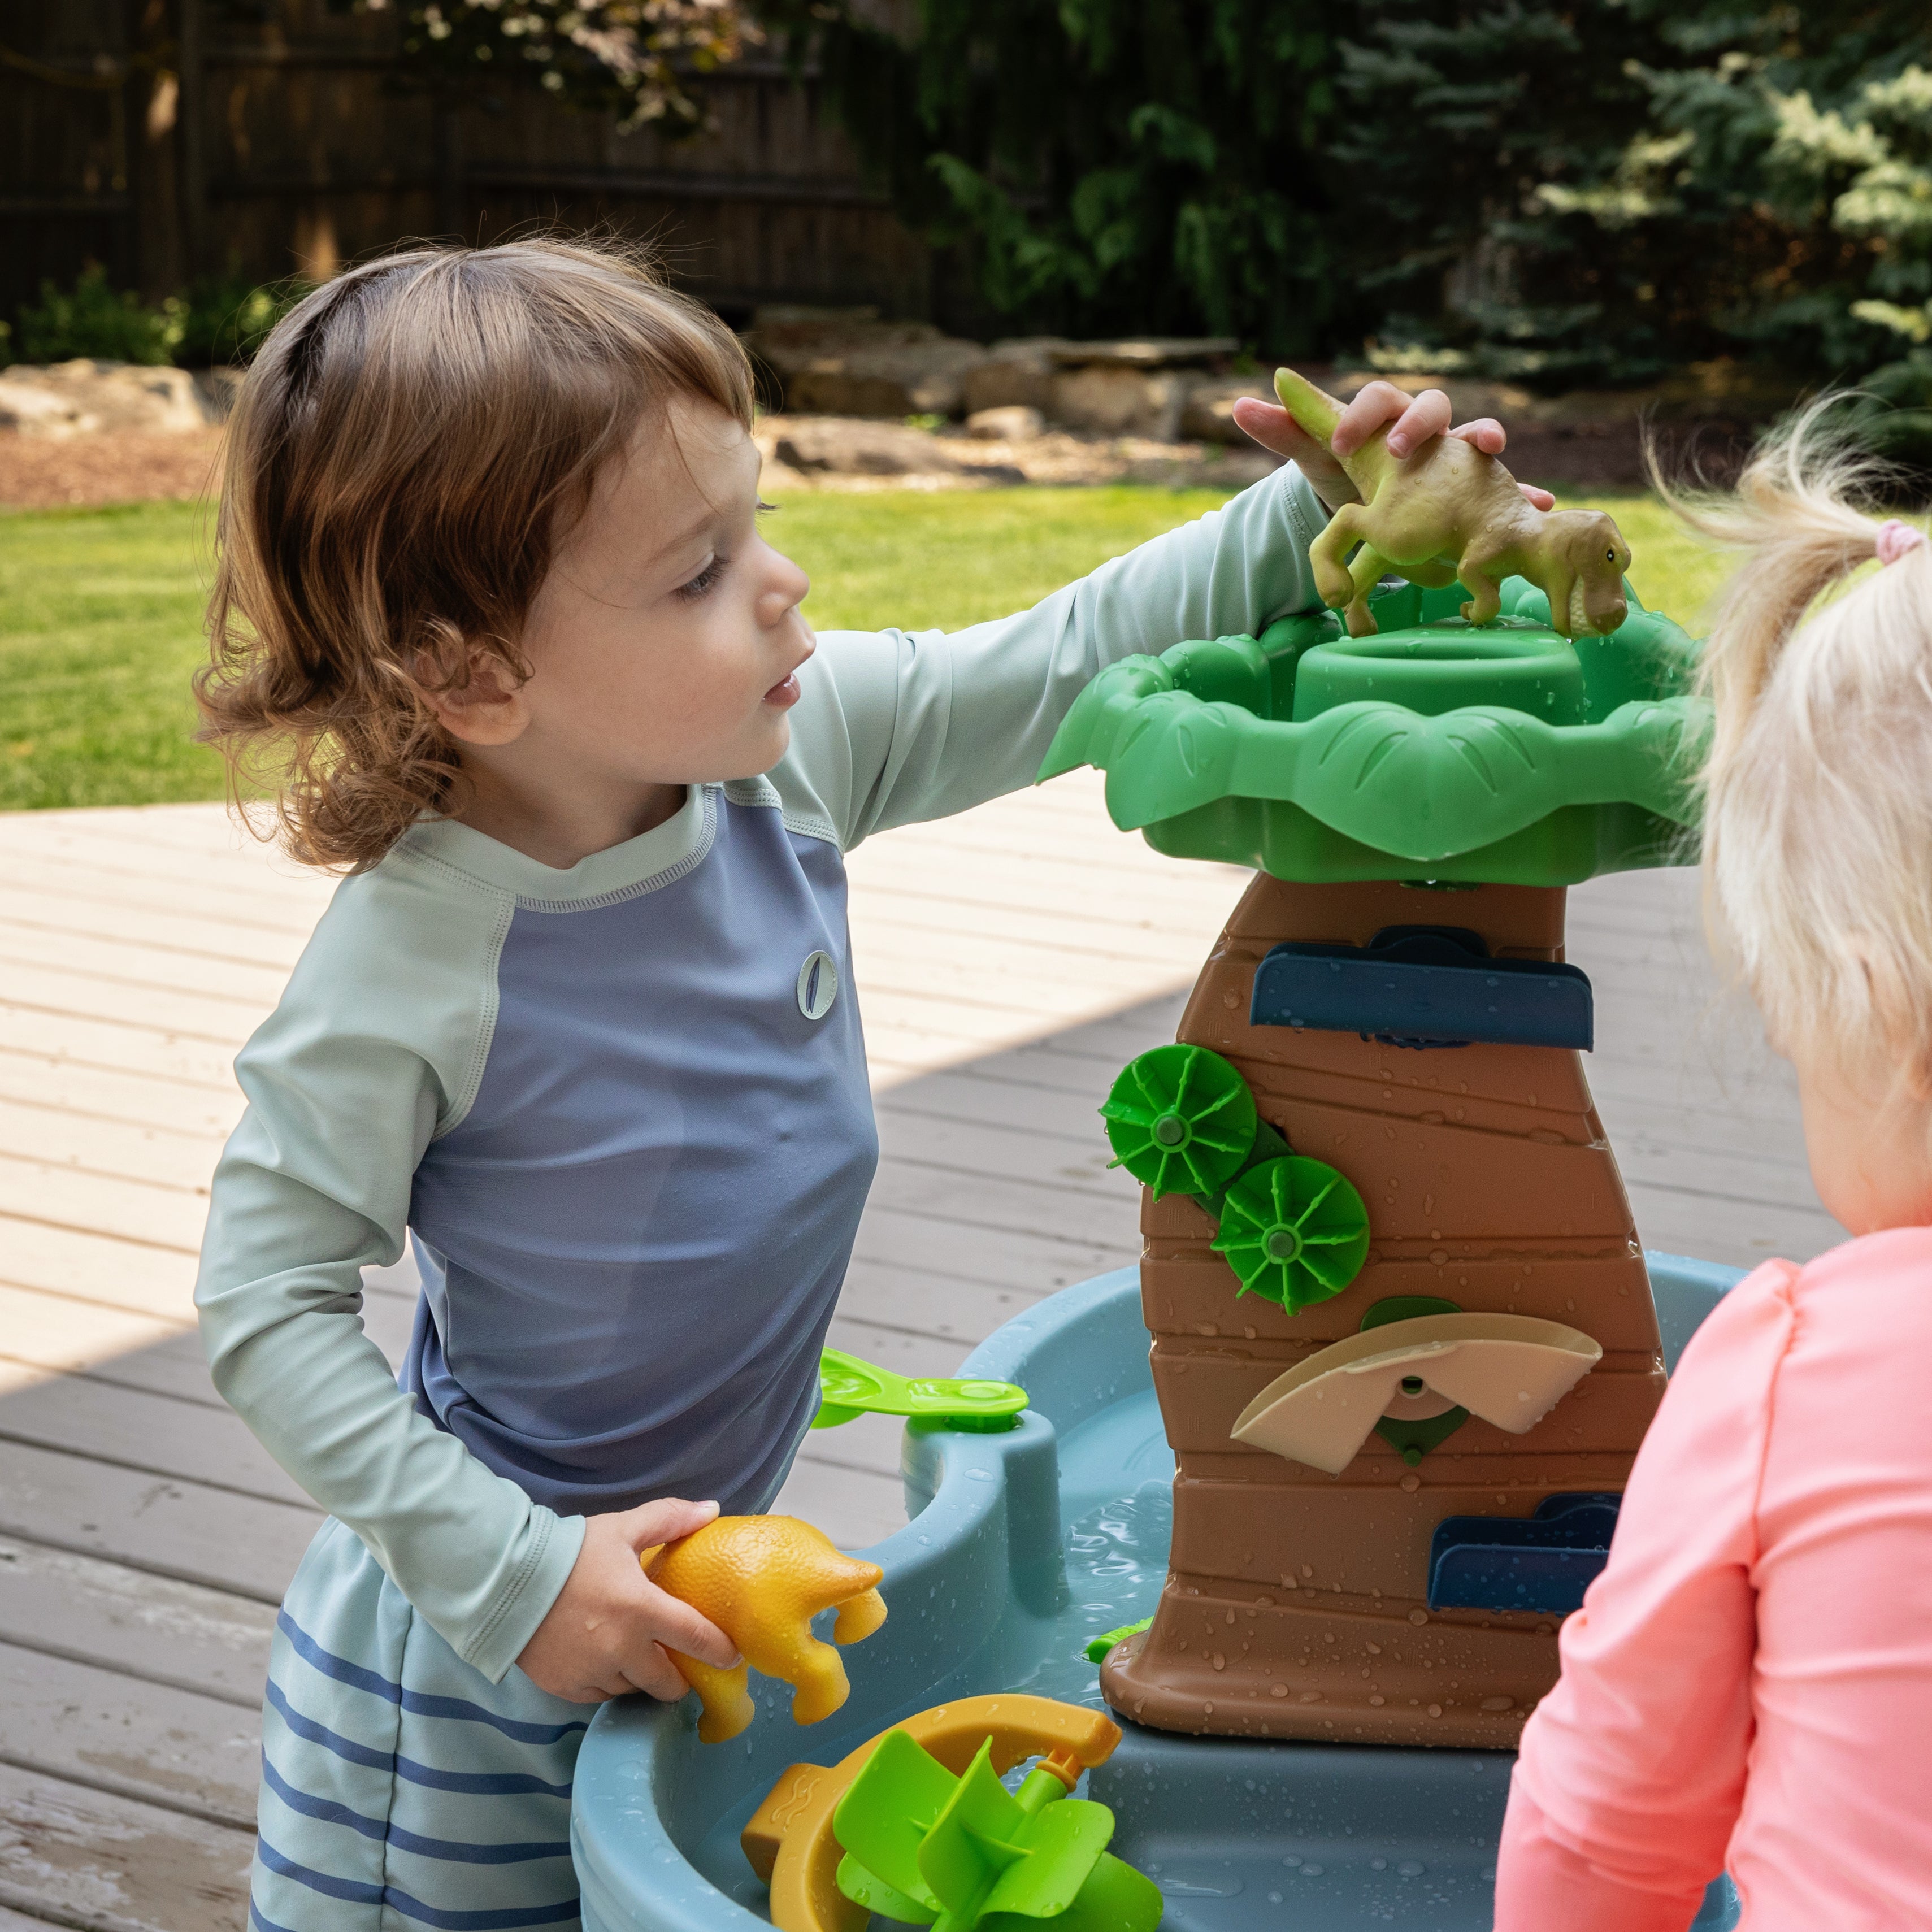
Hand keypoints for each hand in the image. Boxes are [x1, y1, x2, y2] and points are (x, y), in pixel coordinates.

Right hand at [515, 1497, 739, 1703]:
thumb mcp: (623, 1528)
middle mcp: (622, 1650)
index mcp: (642, 1610)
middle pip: (668, 1683)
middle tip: (680, 1663)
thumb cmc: (570, 1552)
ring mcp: (593, 1673)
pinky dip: (610, 1682)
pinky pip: (601, 1695)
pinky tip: (607, 1661)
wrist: (505, 1579)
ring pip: (634, 1690)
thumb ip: (670, 1520)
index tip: (732, 1656)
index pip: (696, 1638)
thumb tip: (711, 1510)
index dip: (719, 1650)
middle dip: (680, 1678)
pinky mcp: (567, 1688)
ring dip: (641, 1678)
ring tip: (640, 1657)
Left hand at [1232, 380, 1555, 513]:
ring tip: (1489, 448)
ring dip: (1484, 436)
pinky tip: (1536, 504)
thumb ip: (1284, 430)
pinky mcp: (1478, 485)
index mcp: (1384, 413)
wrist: (1376, 496)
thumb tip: (1238, 403)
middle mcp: (1425, 426)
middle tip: (1399, 449)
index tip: (1339, 443)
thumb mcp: (1315, 456)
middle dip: (1418, 423)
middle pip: (1431, 406)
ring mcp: (1456, 454)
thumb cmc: (1348, 468)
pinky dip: (1523, 492)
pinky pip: (1507, 487)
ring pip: (1476, 435)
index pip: (1377, 396)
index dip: (1361, 414)